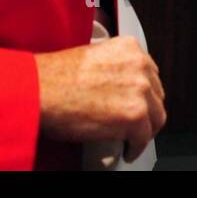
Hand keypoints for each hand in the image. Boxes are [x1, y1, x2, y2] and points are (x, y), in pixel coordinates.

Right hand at [34, 36, 166, 162]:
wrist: (40, 90)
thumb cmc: (54, 77)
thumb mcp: (93, 57)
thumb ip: (114, 66)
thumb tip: (117, 86)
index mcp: (129, 48)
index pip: (150, 73)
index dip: (145, 91)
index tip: (140, 101)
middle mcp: (139, 65)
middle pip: (156, 94)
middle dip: (148, 109)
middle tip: (138, 122)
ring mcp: (140, 89)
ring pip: (156, 116)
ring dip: (145, 129)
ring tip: (134, 138)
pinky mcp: (134, 114)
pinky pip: (144, 137)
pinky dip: (136, 147)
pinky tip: (129, 150)